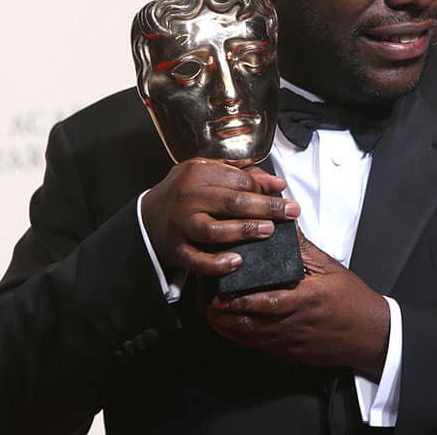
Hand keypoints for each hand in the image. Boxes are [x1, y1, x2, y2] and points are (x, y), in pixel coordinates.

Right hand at [141, 159, 299, 276]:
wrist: (147, 217)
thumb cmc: (184, 192)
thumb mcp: (208, 173)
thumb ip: (242, 175)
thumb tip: (276, 183)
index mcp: (197, 174)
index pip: (237, 180)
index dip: (263, 188)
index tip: (283, 194)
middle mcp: (188, 198)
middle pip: (232, 202)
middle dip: (265, 207)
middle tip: (289, 212)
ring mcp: (181, 225)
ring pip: (215, 230)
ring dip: (244, 231)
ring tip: (268, 231)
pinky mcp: (177, 249)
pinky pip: (198, 259)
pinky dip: (217, 263)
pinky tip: (237, 261)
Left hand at [206, 228, 390, 378]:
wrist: (369, 335)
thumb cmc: (352, 301)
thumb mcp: (329, 268)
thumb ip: (303, 248)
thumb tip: (284, 224)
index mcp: (304, 299)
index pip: (263, 300)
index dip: (237, 297)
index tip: (219, 285)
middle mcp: (291, 323)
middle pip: (245, 323)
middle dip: (220, 310)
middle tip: (204, 295)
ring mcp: (287, 341)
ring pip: (245, 337)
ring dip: (223, 323)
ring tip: (207, 307)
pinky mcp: (286, 351)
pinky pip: (254, 345)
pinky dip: (236, 335)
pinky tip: (226, 323)